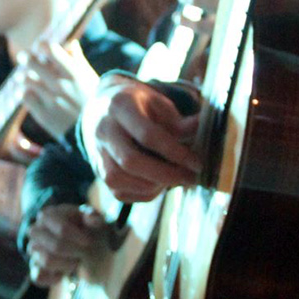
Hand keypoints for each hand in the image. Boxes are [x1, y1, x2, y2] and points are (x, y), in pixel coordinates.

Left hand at [20, 39, 99, 140]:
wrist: (97, 133)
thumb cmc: (94, 101)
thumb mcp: (90, 78)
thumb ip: (78, 59)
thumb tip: (70, 43)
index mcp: (74, 72)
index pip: (50, 49)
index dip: (42, 45)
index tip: (41, 48)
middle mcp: (60, 84)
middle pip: (31, 61)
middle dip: (26, 57)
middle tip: (24, 58)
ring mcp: (51, 100)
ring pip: (26, 79)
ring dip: (24, 76)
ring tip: (26, 77)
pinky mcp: (44, 114)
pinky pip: (25, 96)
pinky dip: (25, 92)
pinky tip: (30, 92)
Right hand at [26, 204, 107, 286]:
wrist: (85, 246)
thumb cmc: (88, 228)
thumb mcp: (95, 220)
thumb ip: (95, 217)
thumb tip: (90, 218)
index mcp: (48, 215)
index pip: (62, 229)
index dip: (77, 237)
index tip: (89, 242)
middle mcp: (36, 230)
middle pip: (55, 246)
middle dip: (74, 252)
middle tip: (84, 252)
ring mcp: (33, 249)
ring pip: (47, 261)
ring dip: (68, 265)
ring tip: (76, 261)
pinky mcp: (34, 267)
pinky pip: (38, 277)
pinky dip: (54, 277)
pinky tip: (64, 274)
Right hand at [83, 73, 200, 202]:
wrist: (101, 107)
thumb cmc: (138, 106)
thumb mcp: (158, 104)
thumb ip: (179, 121)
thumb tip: (203, 129)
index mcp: (121, 106)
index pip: (148, 135)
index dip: (175, 152)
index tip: (197, 163)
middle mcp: (103, 129)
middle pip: (130, 160)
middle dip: (165, 174)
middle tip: (190, 178)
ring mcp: (96, 151)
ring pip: (118, 179)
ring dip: (151, 186)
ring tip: (174, 180)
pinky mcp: (97, 170)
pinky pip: (117, 192)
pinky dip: (142, 194)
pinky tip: (159, 186)